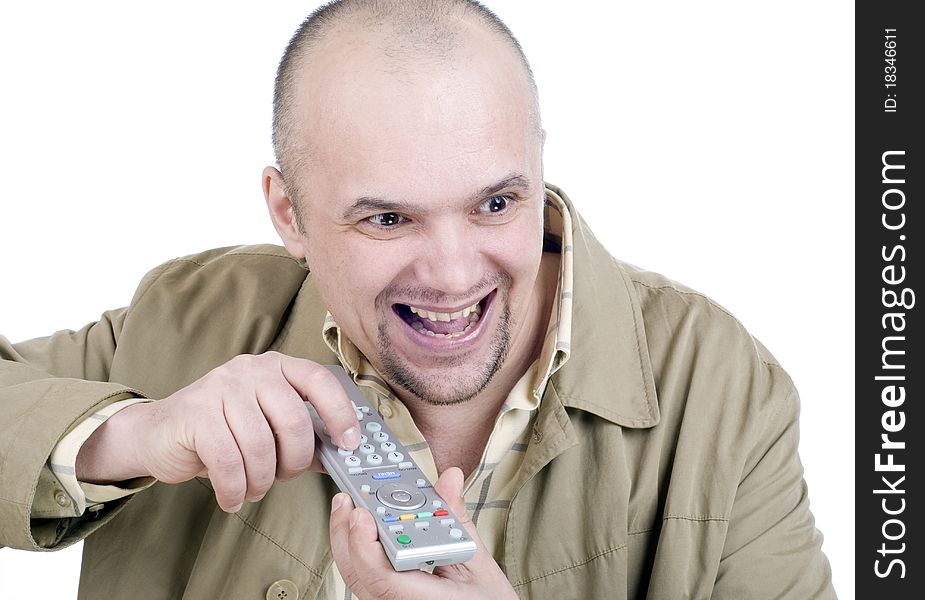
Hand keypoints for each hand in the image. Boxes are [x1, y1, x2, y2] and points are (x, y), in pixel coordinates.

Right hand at [76, 352, 359, 511]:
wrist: (158, 433)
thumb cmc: (222, 430)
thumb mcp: (266, 423)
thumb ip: (301, 431)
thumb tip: (341, 451)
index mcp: (276, 367)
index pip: (319, 380)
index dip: (340, 412)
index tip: (350, 444)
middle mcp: (250, 370)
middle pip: (292, 420)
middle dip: (294, 460)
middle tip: (284, 477)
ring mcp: (220, 388)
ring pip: (260, 445)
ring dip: (261, 480)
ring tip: (252, 488)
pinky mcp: (194, 414)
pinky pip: (228, 462)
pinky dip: (235, 489)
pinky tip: (231, 497)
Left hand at [329, 467, 518, 599]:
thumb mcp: (480, 564)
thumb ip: (458, 520)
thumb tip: (448, 482)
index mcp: (422, 599)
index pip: (380, 576)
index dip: (364, 544)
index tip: (362, 513)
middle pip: (358, 573)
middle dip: (346, 532)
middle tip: (349, 497)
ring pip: (357, 577)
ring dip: (349, 540)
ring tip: (351, 506)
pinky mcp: (389, 599)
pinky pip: (366, 578)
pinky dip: (361, 551)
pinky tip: (364, 529)